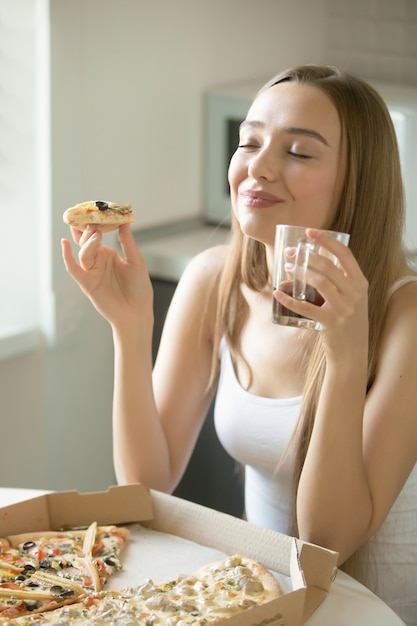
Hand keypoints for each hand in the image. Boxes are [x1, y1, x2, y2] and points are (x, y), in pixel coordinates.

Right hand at [61, 224, 152, 329]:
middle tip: (91, 216)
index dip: (95, 221)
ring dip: (87, 242)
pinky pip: (74, 268)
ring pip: (83, 252)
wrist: (137, 313)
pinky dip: (67, 257)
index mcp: (108, 254)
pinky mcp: (87, 283)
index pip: (96, 234)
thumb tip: (124, 221)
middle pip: (86, 240)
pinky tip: (65, 244)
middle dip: (87, 227)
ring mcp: (91, 271)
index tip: (97, 206)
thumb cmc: (139, 289)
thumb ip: (127, 242)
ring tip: (96, 233)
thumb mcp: (136, 261)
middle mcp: (97, 261)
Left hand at [273, 228, 368, 355]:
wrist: (352, 350)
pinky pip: (307, 308)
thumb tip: (314, 258)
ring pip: (320, 282)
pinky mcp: (331, 323)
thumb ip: (340, 280)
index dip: (327, 240)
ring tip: (287, 267)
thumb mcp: (351, 297)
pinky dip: (289, 300)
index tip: (309, 232)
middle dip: (306, 256)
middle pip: (328, 266)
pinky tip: (277, 293)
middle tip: (290, 252)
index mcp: (360, 282)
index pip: (345, 254)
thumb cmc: (346, 319)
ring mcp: (344, 308)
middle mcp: (355, 293)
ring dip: (300, 272)